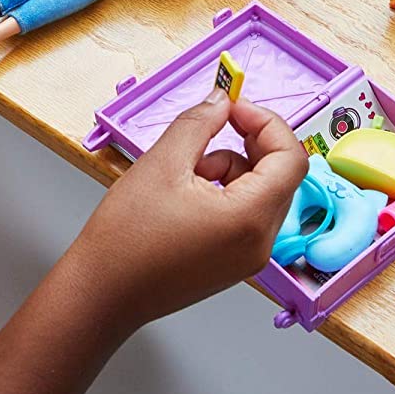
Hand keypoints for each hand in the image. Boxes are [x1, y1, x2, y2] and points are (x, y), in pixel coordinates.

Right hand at [67, 91, 306, 333]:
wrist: (103, 292)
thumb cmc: (126, 239)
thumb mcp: (162, 163)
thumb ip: (199, 123)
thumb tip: (221, 101)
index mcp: (249, 218)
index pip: (290, 158)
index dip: (267, 123)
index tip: (234, 108)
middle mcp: (259, 243)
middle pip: (279, 175)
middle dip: (247, 144)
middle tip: (209, 127)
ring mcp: (248, 258)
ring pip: (260, 193)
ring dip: (230, 169)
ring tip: (183, 174)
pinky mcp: (232, 263)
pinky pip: (245, 214)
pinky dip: (224, 193)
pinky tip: (184, 195)